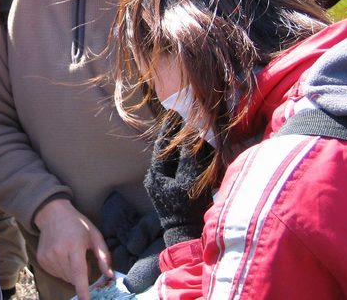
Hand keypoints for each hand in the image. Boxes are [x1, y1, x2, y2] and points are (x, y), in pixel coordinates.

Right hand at [34, 199, 112, 299]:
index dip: (82, 289)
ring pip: (65, 277)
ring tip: (71, 254)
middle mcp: (59, 252)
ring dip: (71, 272)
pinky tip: (62, 255)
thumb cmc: (77, 224)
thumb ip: (103, 255)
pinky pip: (56, 273)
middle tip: (82, 257)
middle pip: (73, 277)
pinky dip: (62, 269)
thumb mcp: (94, 235)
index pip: (78, 272)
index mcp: (74, 245)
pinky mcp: (41, 260)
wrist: (52, 213)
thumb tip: (109, 275)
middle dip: (81, 274)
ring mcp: (48, 257)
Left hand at [145, 126, 213, 246]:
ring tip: (188, 131)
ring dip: (179, 147)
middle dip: (175, 136)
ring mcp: (160, 184)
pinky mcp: (169, 190)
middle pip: (165, 151)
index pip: (162, 144)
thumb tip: (189, 135)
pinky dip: (183, 159)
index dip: (169, 128)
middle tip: (183, 118)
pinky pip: (175, 168)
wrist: (186, 234)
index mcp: (156, 173)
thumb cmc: (188, 208)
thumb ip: (189, 157)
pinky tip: (191, 152)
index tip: (175, 112)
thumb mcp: (190, 180)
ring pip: (170, 159)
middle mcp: (154, 177)